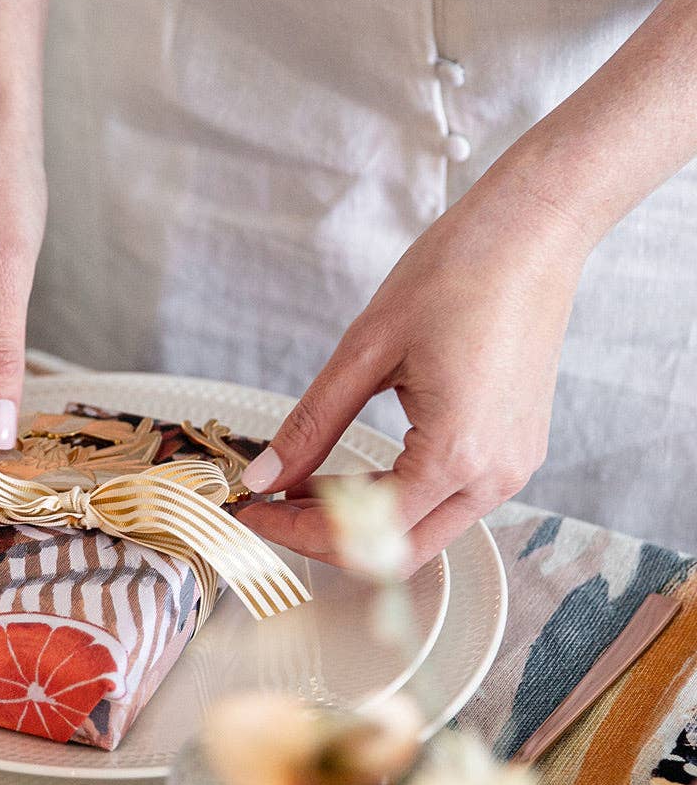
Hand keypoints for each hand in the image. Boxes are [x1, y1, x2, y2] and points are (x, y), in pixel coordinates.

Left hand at [238, 173, 589, 572]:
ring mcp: (512, 467)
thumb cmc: (458, 272)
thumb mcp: (366, 351)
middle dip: (326, 539)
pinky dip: (395, 500)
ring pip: (422, 533)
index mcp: (457, 454)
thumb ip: (311, 425)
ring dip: (360, 522)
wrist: (532, 230)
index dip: (298, 531)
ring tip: (305, 483)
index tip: (253, 511)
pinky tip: (354, 471)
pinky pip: (448, 502)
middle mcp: (494, 476)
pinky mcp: (515, 452)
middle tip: (272, 507)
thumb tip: (263, 477)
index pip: (364, 534)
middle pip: (397, 553)